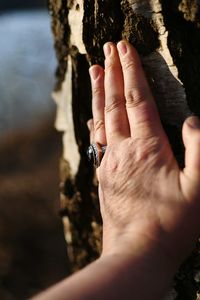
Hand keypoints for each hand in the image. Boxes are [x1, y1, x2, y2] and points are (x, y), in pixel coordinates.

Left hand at [88, 40, 199, 266]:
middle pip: (115, 102)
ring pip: (102, 118)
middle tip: (107, 49)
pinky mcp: (103, 174)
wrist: (138, 251)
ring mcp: (109, 161)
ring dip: (99, 91)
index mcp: (148, 147)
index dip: (131, 71)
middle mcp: (124, 149)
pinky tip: (93, 114)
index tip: (125, 49)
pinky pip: (97, 140)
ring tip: (95, 70)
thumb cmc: (172, 223)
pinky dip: (95, 121)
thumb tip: (196, 119)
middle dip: (112, 73)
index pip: (138, 99)